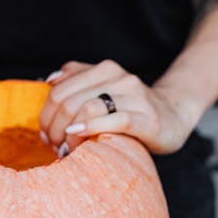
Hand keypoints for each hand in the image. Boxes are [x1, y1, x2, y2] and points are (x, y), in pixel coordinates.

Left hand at [39, 60, 197, 157]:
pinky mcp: (146, 118)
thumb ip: (77, 79)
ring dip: (68, 132)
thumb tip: (49, 80)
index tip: (46, 134)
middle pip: (69, 101)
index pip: (59, 90)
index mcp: (103, 69)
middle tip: (54, 145)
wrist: (172, 116)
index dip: (46, 114)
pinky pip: (115, 120)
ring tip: (65, 148)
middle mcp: (118, 77)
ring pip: (88, 108)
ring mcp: (133, 96)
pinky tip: (78, 136)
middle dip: (54, 127)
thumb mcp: (103, 88)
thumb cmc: (129, 107)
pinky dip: (92, 127)